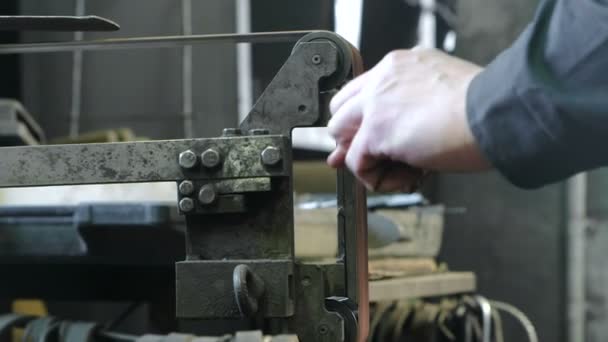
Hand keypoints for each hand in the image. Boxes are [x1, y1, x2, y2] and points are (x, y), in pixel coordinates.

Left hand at [327, 48, 490, 191]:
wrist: (495, 115)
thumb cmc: (483, 109)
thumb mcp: (442, 95)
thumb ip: (412, 108)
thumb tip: (393, 137)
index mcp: (399, 65)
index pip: (361, 92)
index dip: (362, 121)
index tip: (372, 141)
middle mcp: (382, 79)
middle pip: (340, 112)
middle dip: (354, 140)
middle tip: (378, 160)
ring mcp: (375, 104)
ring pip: (341, 137)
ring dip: (367, 160)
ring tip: (404, 172)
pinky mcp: (375, 131)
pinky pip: (356, 162)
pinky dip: (376, 178)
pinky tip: (405, 178)